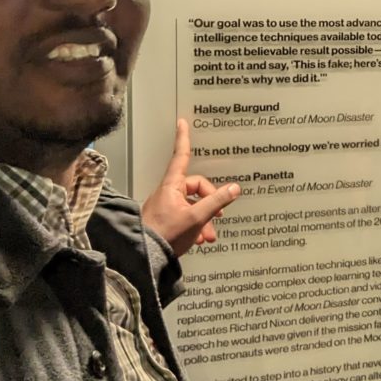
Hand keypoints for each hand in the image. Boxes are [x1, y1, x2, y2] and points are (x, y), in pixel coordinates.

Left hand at [141, 119, 239, 255]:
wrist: (145, 257)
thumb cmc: (167, 234)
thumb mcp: (197, 217)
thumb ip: (217, 201)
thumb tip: (235, 188)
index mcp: (172, 186)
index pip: (181, 157)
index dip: (183, 139)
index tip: (182, 123)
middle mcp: (168, 193)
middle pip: (196, 188)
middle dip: (210, 204)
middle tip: (218, 218)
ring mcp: (166, 207)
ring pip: (193, 206)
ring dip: (205, 220)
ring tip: (208, 237)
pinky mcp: (166, 220)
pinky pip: (186, 217)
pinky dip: (196, 227)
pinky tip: (200, 240)